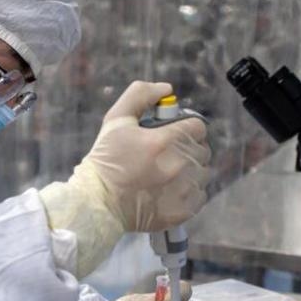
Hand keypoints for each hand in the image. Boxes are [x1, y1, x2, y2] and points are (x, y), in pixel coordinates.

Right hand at [38, 82, 210, 276]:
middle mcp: (178, 165)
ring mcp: (182, 190)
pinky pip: (200, 195)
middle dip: (187, 147)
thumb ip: (140, 95)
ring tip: (169, 174)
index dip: (186, 127)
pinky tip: (170, 191)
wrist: (97, 203)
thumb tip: (166, 89)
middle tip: (167, 154)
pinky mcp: (183, 211)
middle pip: (202, 149)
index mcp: (164, 141)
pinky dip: (190, 192)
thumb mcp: (115, 119)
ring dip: (191, 170)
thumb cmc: (106, 160)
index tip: (174, 133)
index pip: (198, 127)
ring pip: (203, 172)